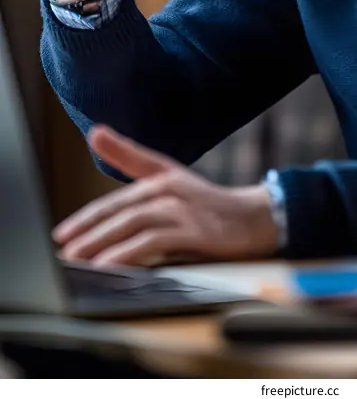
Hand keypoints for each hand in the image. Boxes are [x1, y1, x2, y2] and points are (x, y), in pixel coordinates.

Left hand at [52, 125, 278, 266]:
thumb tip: (94, 132)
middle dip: (87, 232)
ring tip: (77, 261)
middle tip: (62, 251)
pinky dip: (129, 254)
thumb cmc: (208, 203)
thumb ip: (132, 158)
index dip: (86, 217)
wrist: (255, 218)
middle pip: (119, 212)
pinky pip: (154, 242)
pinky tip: (111, 267)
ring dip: (102, 243)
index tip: (60, 234)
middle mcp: (168, 190)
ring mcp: (182, 210)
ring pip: (132, 225)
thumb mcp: (169, 177)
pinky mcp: (195, 230)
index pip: (115, 201)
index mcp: (159, 179)